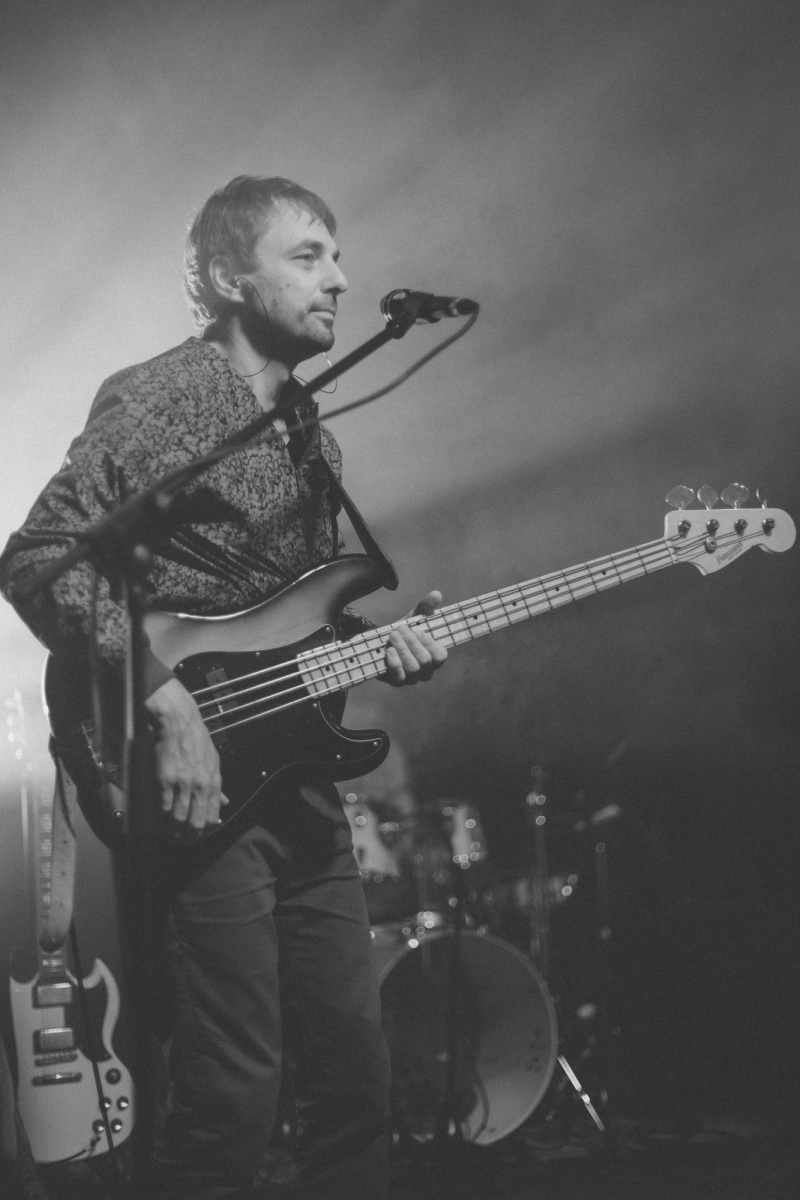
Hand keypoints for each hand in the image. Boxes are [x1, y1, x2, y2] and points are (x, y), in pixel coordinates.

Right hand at [145, 677, 228, 834]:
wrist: (179, 723)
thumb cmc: (197, 741)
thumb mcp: (214, 762)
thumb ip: (217, 786)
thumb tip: (225, 803)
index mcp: (214, 783)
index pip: (213, 818)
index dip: (204, 832)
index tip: (195, 836)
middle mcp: (200, 786)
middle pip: (196, 823)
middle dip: (187, 837)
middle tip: (179, 841)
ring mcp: (183, 784)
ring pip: (178, 819)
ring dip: (172, 831)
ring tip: (167, 834)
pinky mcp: (166, 780)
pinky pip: (164, 807)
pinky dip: (161, 818)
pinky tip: (159, 820)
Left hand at [384, 590, 447, 686]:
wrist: (380, 642)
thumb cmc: (403, 631)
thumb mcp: (414, 617)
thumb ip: (425, 607)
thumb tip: (436, 594)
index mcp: (434, 657)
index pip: (440, 656)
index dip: (430, 644)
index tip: (418, 630)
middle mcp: (426, 671)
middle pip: (425, 661)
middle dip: (412, 643)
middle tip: (400, 629)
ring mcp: (412, 678)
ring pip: (413, 669)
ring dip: (402, 649)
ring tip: (392, 636)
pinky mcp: (396, 682)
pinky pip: (399, 677)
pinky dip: (394, 663)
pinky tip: (389, 651)